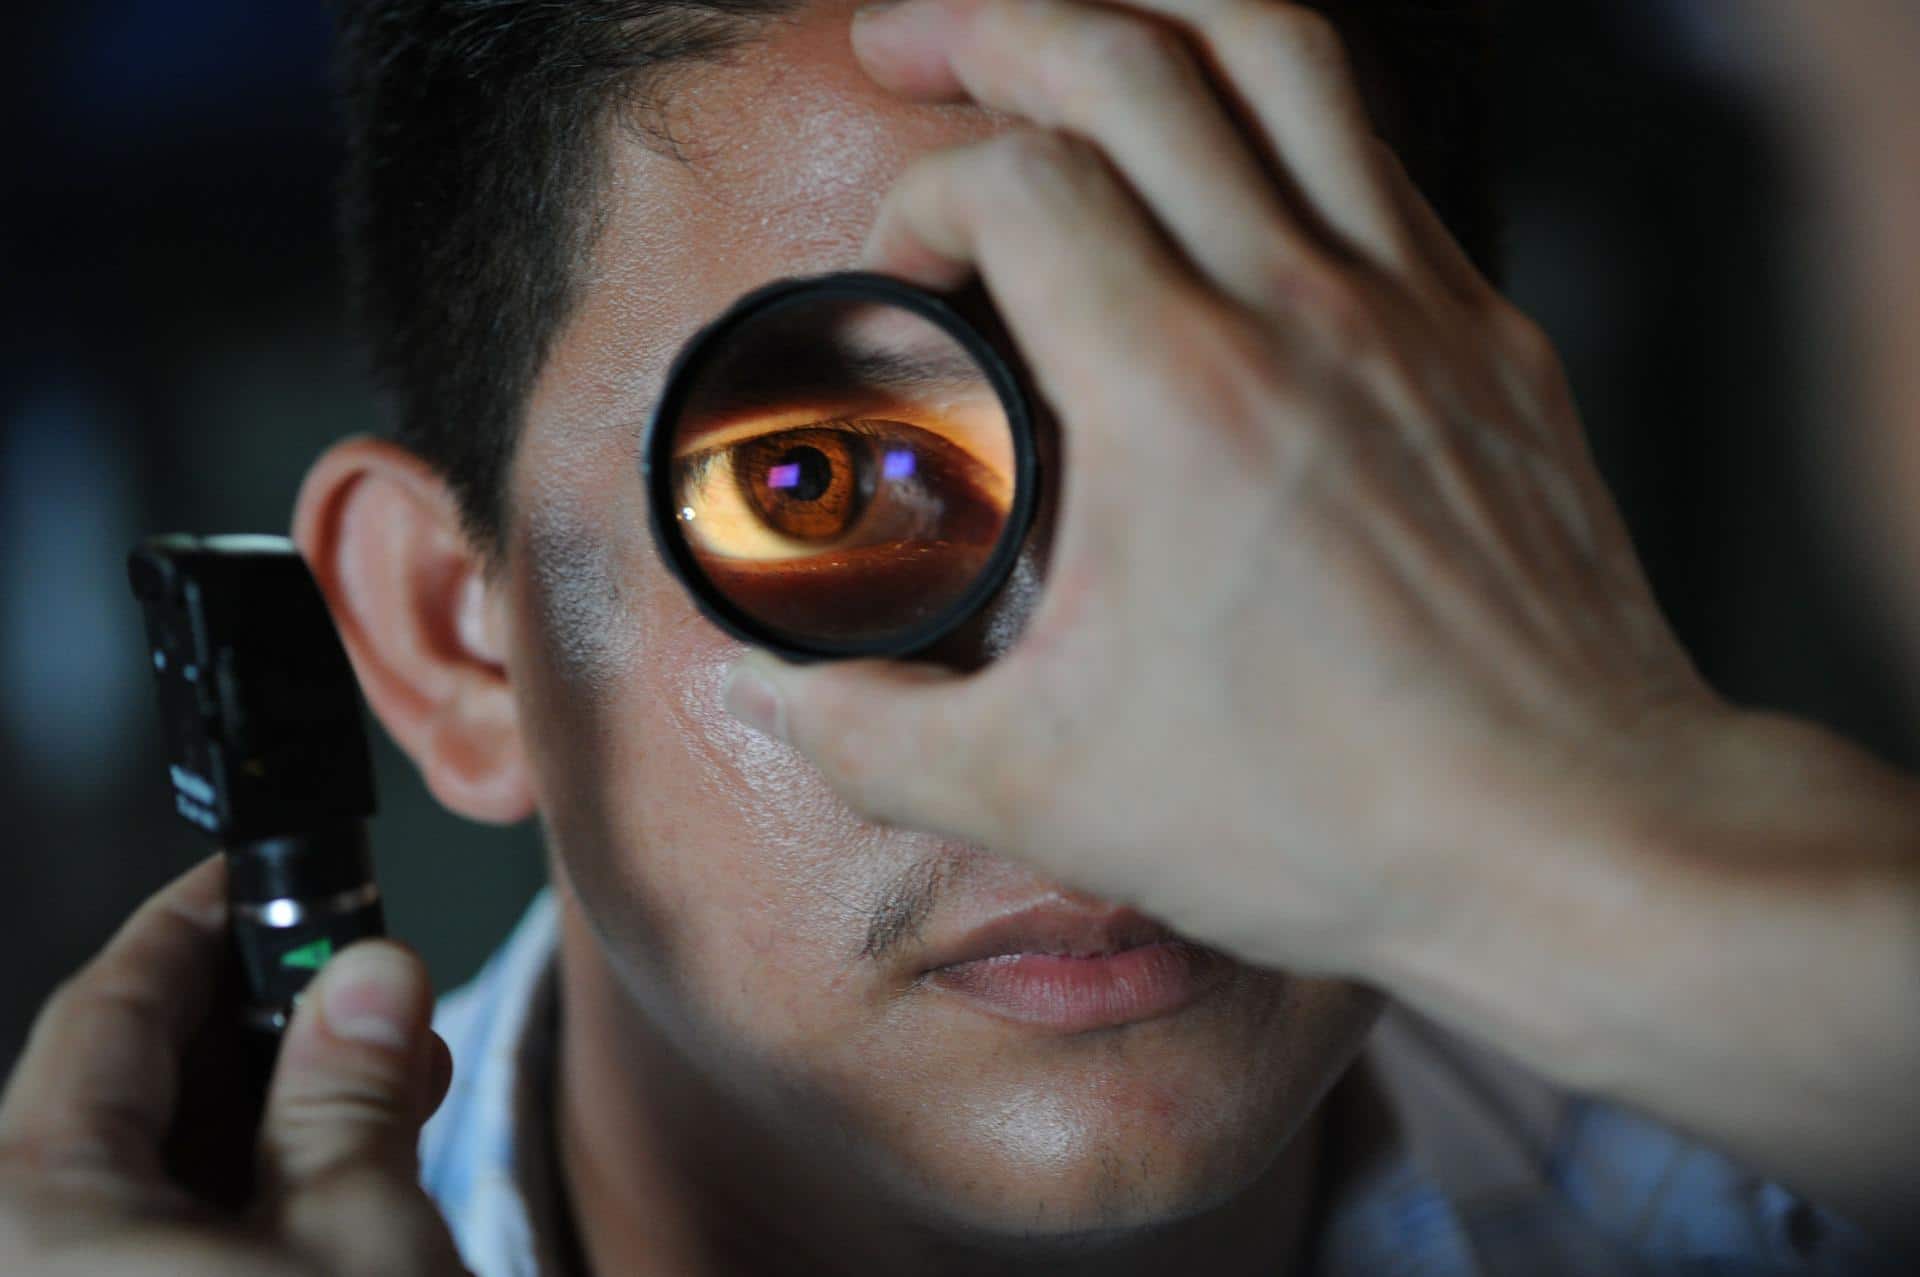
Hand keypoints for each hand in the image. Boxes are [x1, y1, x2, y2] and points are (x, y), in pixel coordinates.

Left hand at [0, 856, 467, 1274]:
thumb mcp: (358, 1233)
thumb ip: (355, 1088)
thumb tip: (370, 976)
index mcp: (34, 1211)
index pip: (106, 1007)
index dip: (200, 922)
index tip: (262, 871)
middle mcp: (22, 1256)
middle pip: (125, 1088)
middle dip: (266, 1024)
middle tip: (364, 978)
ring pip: (149, 1173)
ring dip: (276, 1117)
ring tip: (392, 1082)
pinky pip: (162, 1242)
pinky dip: (253, 1199)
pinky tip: (352, 1173)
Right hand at [724, 0, 1716, 971]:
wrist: (1573, 838)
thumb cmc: (1328, 819)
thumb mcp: (1045, 794)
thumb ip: (869, 735)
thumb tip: (766, 693)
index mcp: (1176, 394)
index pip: (1016, 180)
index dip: (920, 201)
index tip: (901, 289)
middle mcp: (1302, 308)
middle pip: (1133, 53)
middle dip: (991, 23)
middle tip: (904, 42)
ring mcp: (1415, 306)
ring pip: (1279, 49)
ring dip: (1148, 8)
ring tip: (1065, 27)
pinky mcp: (1490, 339)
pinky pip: (1372, 152)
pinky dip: (1276, 112)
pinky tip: (1227, 164)